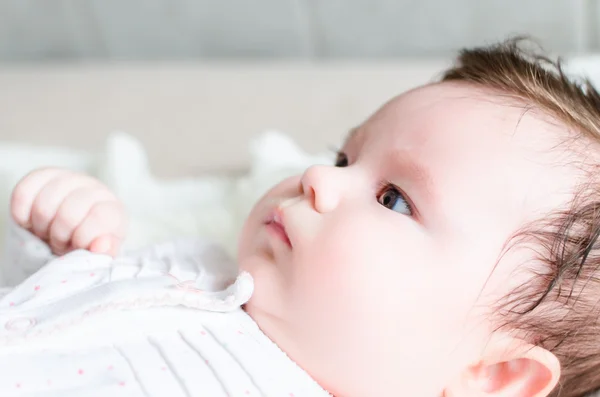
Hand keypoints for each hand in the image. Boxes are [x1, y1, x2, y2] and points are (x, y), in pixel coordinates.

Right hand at [10, 168, 127, 255]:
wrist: (74, 226)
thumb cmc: (89, 241)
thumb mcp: (102, 251)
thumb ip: (105, 251)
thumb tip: (101, 246)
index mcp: (112, 208)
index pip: (99, 219)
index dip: (83, 238)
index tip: (78, 245)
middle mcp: (93, 188)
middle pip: (68, 214)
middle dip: (60, 236)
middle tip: (61, 241)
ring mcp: (69, 178)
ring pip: (44, 205)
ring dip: (41, 227)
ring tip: (48, 232)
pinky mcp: (43, 175)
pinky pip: (23, 193)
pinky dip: (22, 214)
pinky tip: (31, 222)